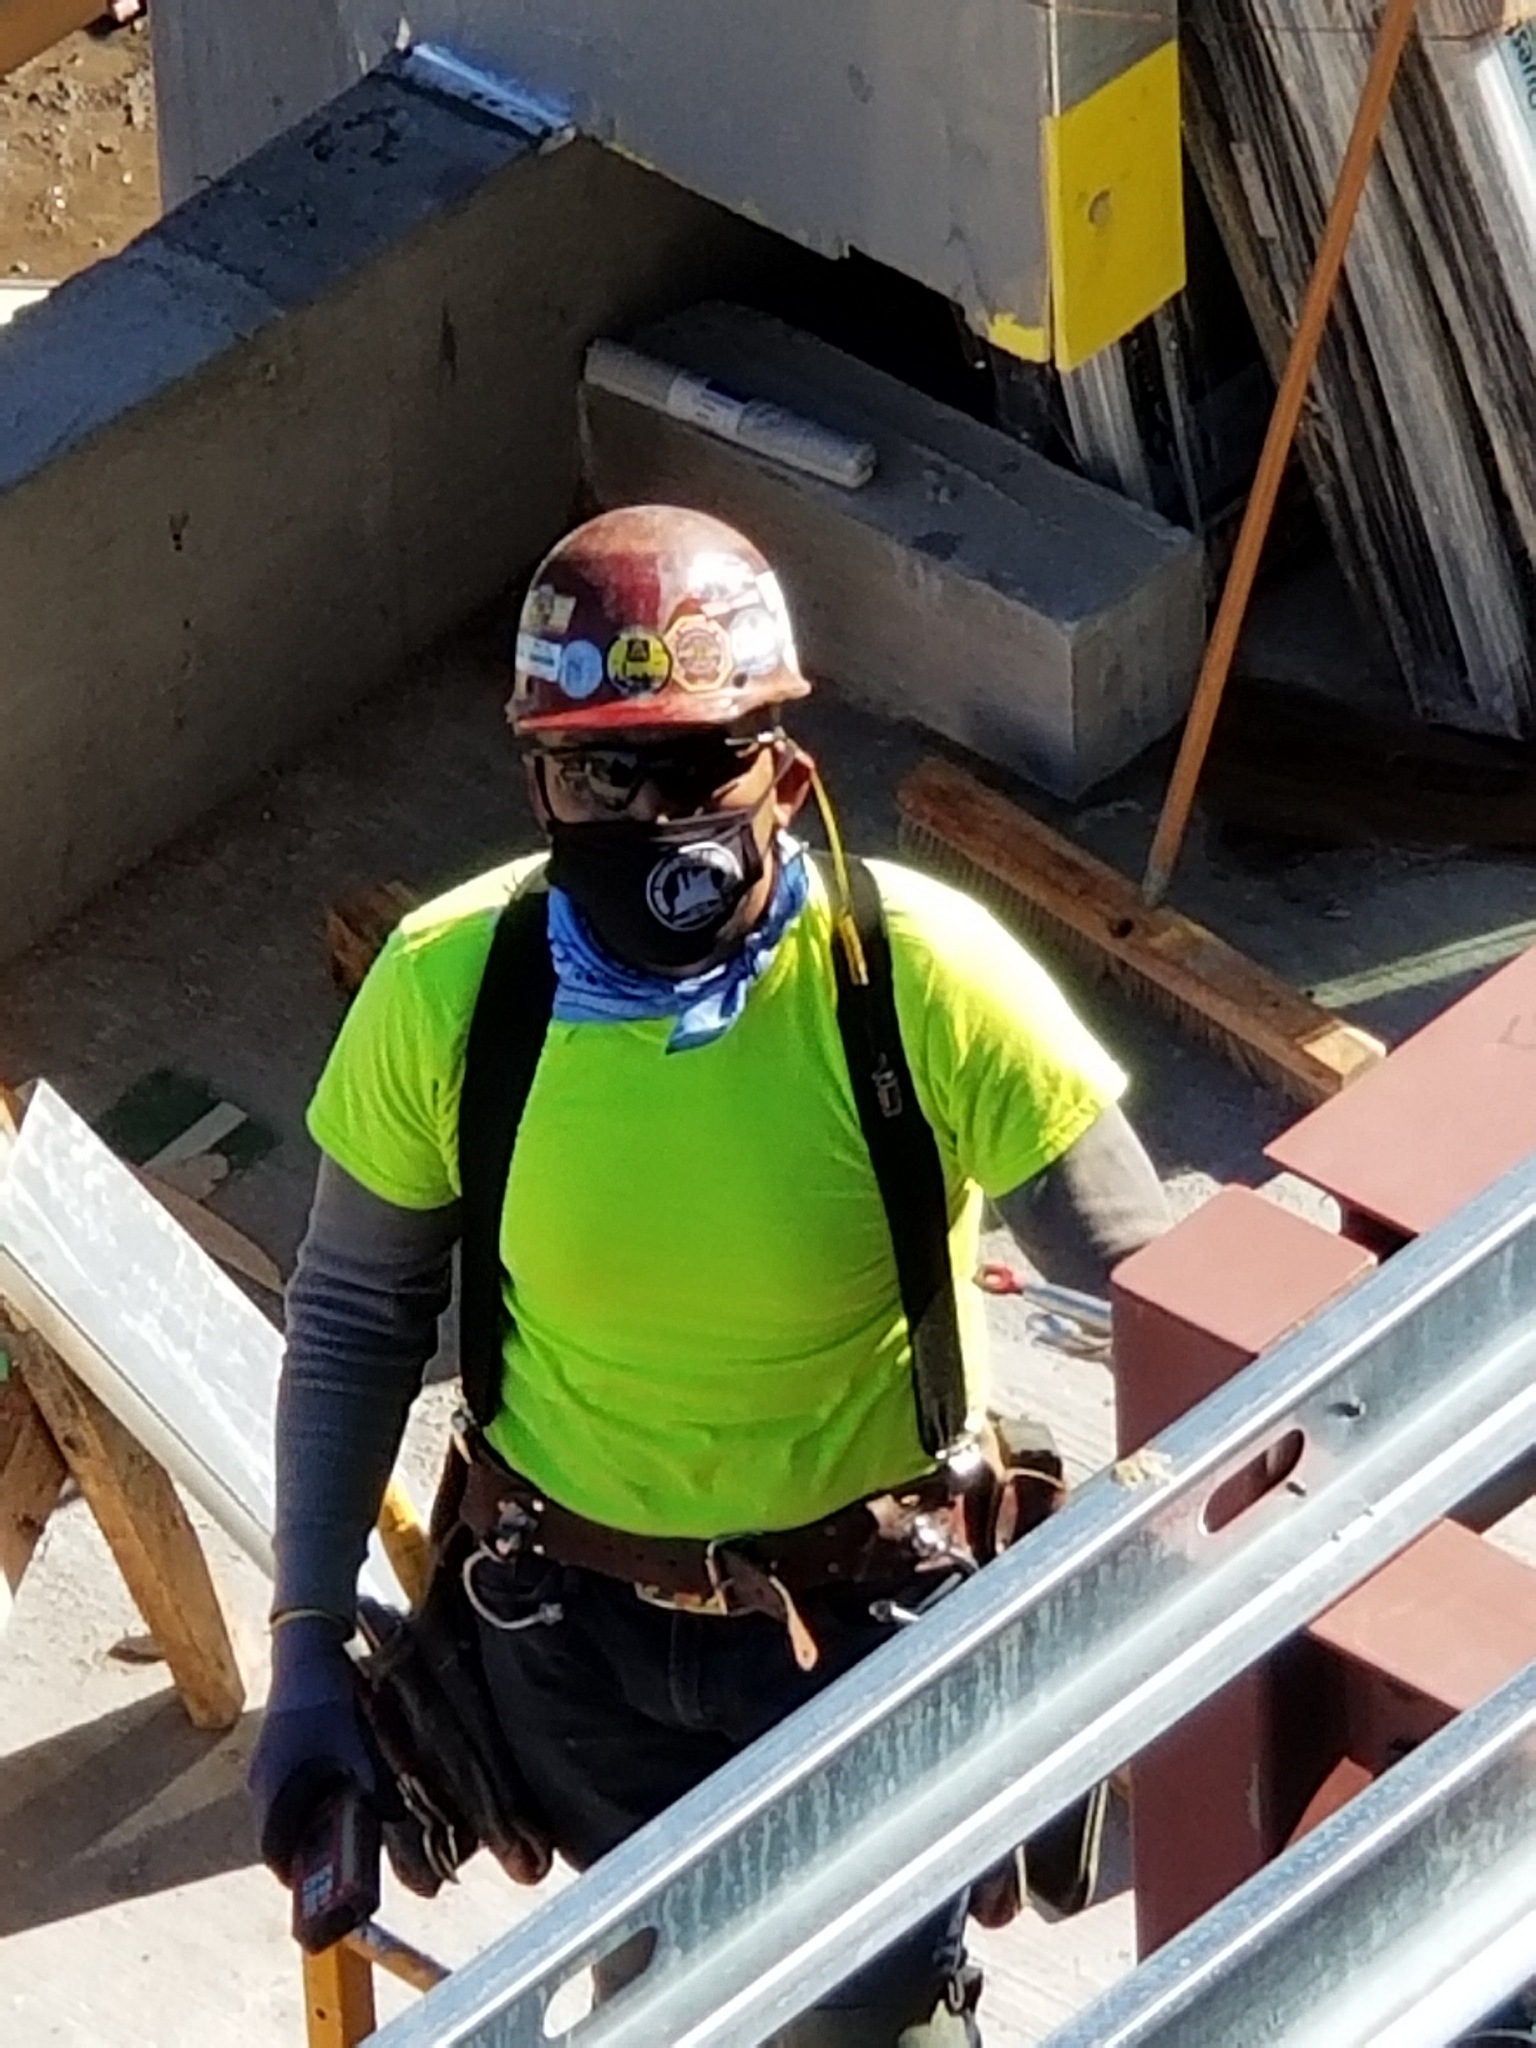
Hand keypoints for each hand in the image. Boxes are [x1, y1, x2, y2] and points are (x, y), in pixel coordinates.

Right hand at [247, 1614, 375, 1880]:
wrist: (303, 1651)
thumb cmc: (325, 1700)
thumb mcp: (354, 1744)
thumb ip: (372, 1785)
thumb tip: (393, 1816)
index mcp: (276, 1789)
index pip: (273, 1850)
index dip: (293, 1874)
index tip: (313, 1890)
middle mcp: (261, 1782)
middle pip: (275, 1835)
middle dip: (301, 1852)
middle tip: (331, 1864)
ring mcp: (263, 1765)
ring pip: (278, 1812)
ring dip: (302, 1826)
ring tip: (335, 1830)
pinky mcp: (271, 1750)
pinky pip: (282, 1791)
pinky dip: (301, 1802)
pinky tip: (329, 1793)